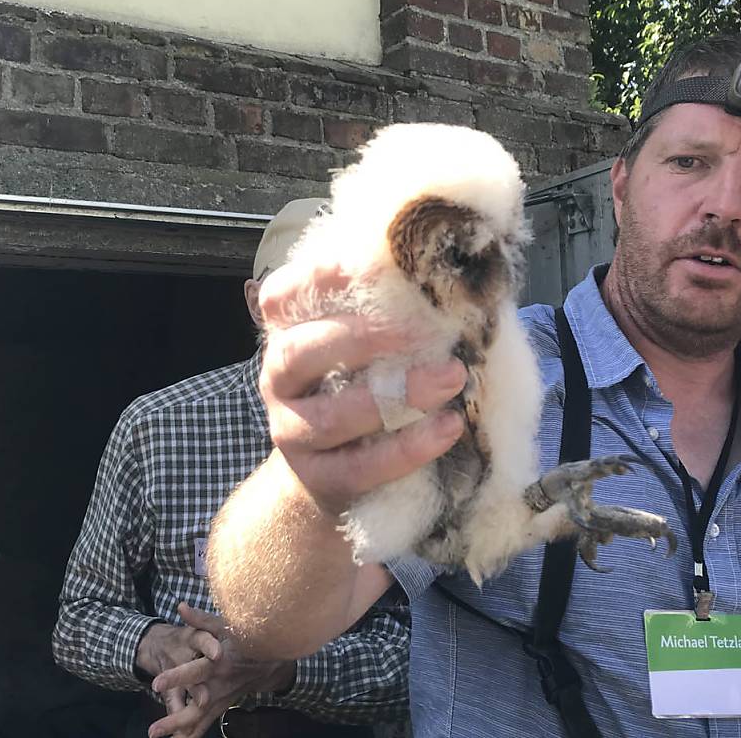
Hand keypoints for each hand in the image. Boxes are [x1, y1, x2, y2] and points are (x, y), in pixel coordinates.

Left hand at [147, 603, 295, 737]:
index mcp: (219, 664)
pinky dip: (191, 735)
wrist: (271, 661)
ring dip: (179, 732)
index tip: (156, 683)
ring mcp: (222, 699)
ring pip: (200, 720)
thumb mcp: (225, 625)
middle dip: (174, 720)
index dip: (176, 678)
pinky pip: (206, 724)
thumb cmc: (245, 639)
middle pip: (195, 707)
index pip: (194, 671)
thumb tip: (180, 606)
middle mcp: (220, 685)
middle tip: (153, 730)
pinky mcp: (223, 706)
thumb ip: (201, 619)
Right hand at [257, 260, 466, 516]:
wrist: (335, 478)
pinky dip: (409, 446)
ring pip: (332, 416)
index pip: (281, 297)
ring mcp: (294, 433)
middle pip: (300, 353)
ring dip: (397, 395)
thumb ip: (389, 317)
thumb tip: (461, 281)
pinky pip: (362, 466)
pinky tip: (449, 427)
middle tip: (426, 327)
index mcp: (286, 336)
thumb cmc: (361, 393)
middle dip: (363, 336)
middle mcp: (279, 381)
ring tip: (453, 377)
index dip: (318, 276)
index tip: (372, 262)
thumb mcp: (364, 351)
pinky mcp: (322, 479)